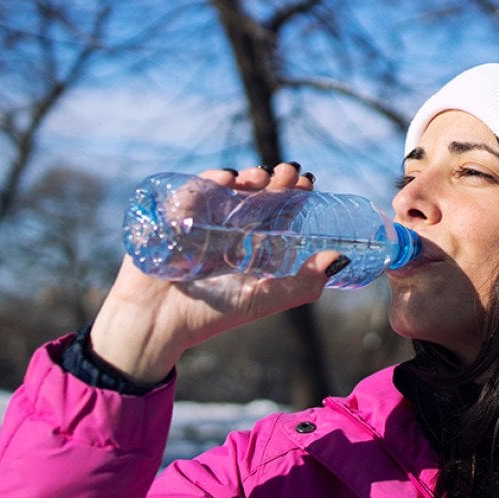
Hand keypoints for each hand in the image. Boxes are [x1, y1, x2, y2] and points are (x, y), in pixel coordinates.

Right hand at [89, 163, 338, 383]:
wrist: (159, 325)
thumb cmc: (210, 314)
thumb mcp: (264, 299)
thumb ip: (302, 284)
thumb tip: (339, 259)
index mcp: (250, 244)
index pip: (277, 211)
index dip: (293, 195)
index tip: (308, 182)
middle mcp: (228, 228)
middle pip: (255, 195)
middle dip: (274, 181)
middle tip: (289, 172)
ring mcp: (201, 220)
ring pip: (227, 188)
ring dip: (246, 177)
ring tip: (261, 176)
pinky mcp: (173, 216)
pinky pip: (192, 191)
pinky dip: (209, 181)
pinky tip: (226, 178)